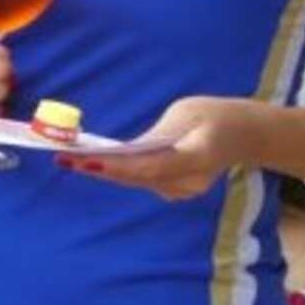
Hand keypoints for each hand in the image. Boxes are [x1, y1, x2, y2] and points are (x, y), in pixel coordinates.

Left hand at [54, 96, 254, 199]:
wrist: (242, 135)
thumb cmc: (212, 116)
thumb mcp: (185, 114)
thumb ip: (158, 135)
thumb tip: (127, 151)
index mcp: (197, 156)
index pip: (149, 166)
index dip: (115, 166)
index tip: (85, 161)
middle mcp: (190, 181)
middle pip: (136, 178)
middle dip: (98, 168)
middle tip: (63, 158)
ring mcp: (183, 191)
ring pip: (135, 182)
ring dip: (102, 171)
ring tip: (68, 159)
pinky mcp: (175, 191)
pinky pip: (140, 181)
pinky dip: (117, 172)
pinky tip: (90, 163)